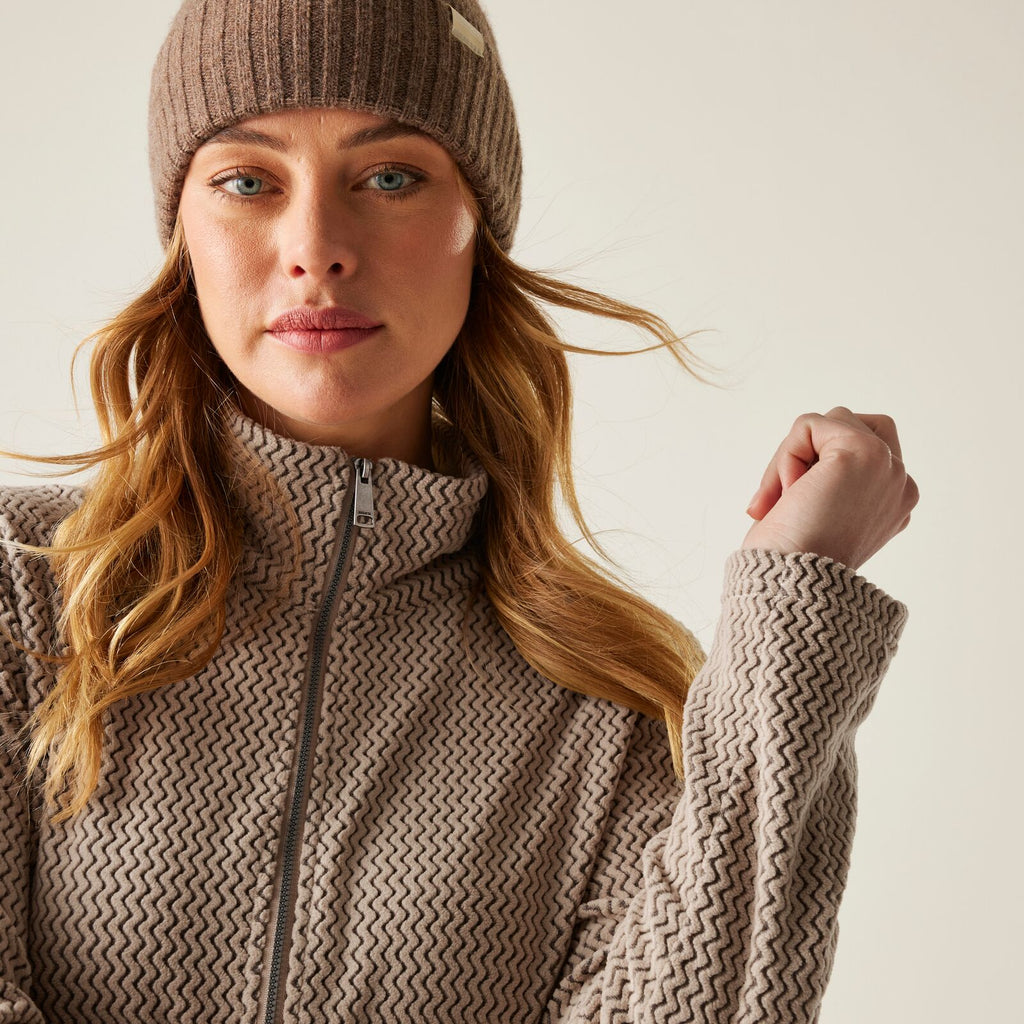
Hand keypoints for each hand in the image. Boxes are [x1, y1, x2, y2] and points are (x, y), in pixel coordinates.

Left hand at [741, 406, 918, 572]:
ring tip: (788, 497)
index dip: (816, 466)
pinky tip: (791, 492)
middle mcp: (900, 484)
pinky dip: (786, 455)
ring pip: (828, 422)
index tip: (796, 511)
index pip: (862, 447)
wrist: (791, 582)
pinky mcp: (864, 453)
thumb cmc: (789, 558)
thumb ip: (827, 479)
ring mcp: (888, 466)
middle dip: (808, 450)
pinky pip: (809, 425)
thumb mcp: (817, 513)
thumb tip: (805, 454)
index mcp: (894, 502)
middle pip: (850, 425)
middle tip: (786, 496)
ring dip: (792, 456)